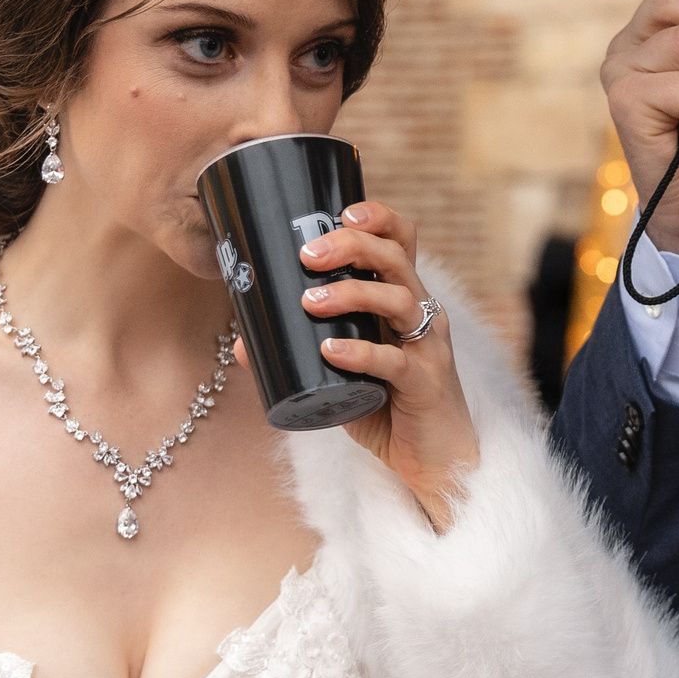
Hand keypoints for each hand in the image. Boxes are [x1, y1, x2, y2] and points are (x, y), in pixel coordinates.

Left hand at [297, 199, 479, 528]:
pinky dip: (361, 354)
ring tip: (310, 302)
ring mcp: (429, 349)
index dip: (378, 218)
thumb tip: (241, 342)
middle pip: (398, 259)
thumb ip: (304, 353)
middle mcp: (424, 316)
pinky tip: (331, 352)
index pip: (403, 241)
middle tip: (307, 255)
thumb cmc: (391, 408)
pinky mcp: (426, 385)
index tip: (340, 214)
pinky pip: (395, 362)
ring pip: (402, 300)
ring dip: (353, 294)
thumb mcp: (344, 373)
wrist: (437, 462)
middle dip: (352, 248)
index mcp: (407, 301)